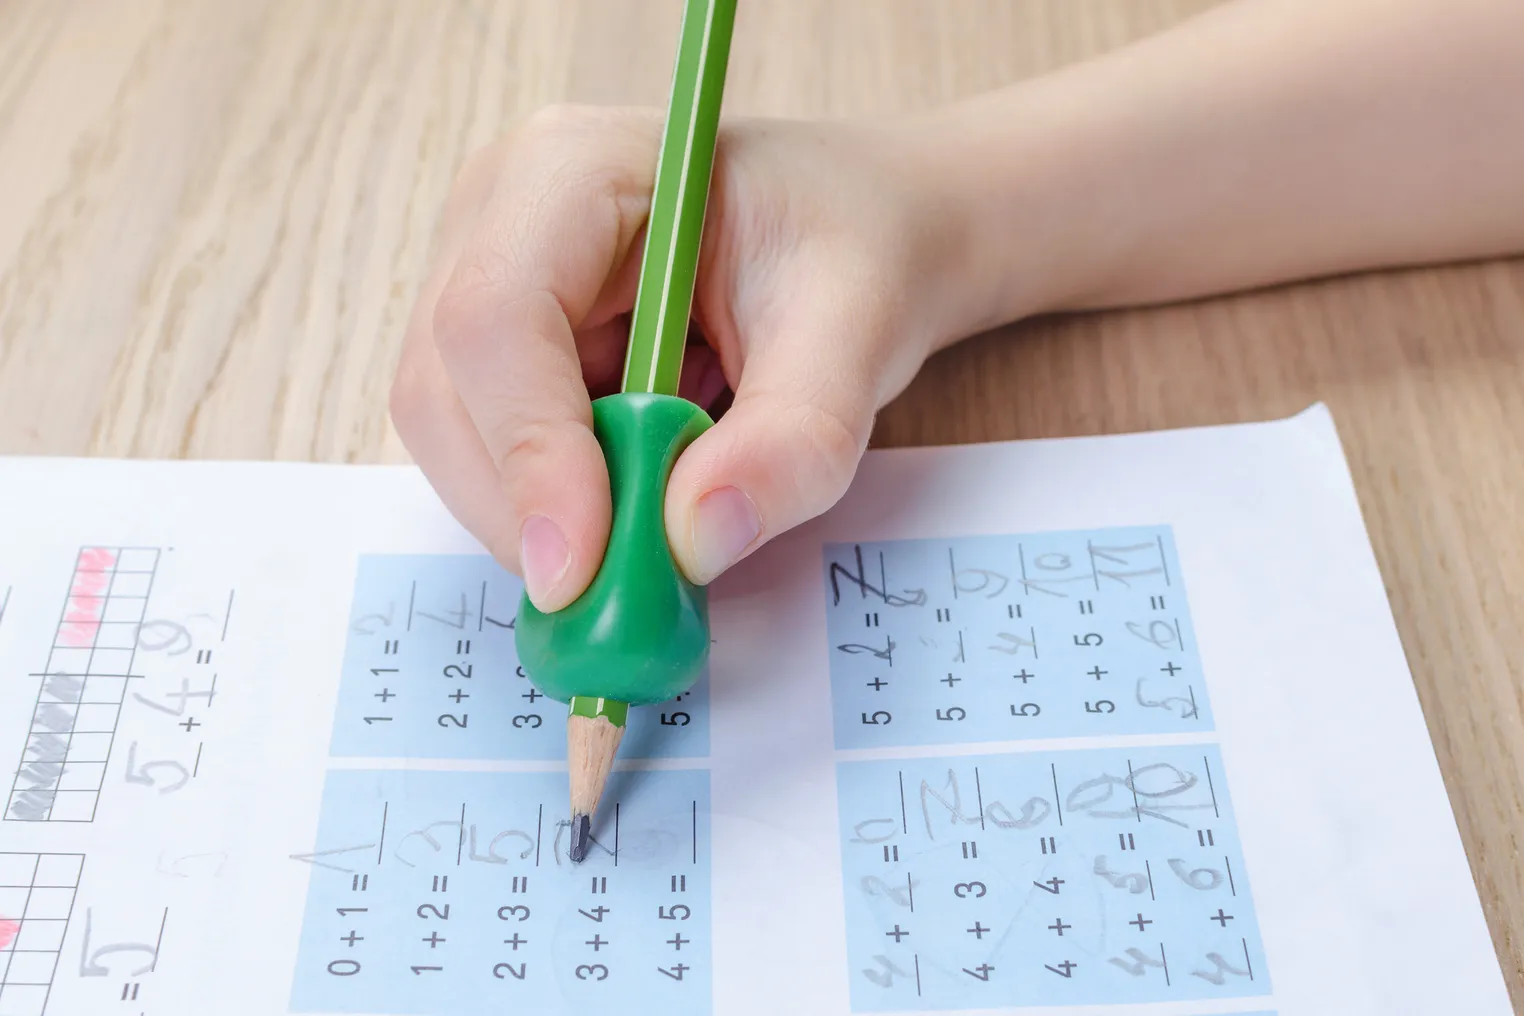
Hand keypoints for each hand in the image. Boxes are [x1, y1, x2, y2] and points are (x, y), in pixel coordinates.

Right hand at [390, 105, 971, 610]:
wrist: (856, 232)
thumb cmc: (852, 250)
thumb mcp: (857, 333)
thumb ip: (794, 440)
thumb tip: (694, 542)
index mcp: (573, 169)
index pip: (496, 319)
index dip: (527, 453)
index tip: (582, 571)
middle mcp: (497, 216)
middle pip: (444, 390)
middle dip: (525, 509)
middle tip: (622, 593)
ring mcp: (481, 280)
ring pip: (454, 436)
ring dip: (540, 517)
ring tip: (652, 534)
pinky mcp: (499, 349)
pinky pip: (489, 452)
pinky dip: (555, 509)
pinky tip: (633, 501)